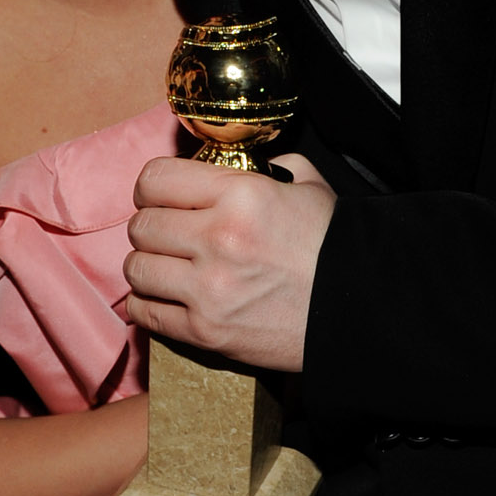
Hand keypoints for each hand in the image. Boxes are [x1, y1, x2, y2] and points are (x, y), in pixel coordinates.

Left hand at [122, 153, 334, 373]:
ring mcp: (208, 289)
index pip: (155, 179)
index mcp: (241, 195)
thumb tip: (240, 163)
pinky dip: (147, 306)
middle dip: (151, 228)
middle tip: (167, 236)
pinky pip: (146, 314)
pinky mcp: (206, 332)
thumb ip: (271, 167)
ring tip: (166, 269)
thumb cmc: (334, 248)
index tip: (158, 198)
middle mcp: (218, 238)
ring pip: (136, 269)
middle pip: (141, 226)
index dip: (152, 188)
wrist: (359, 310)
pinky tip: (163, 300)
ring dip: (147, 267)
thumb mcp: (308, 188)